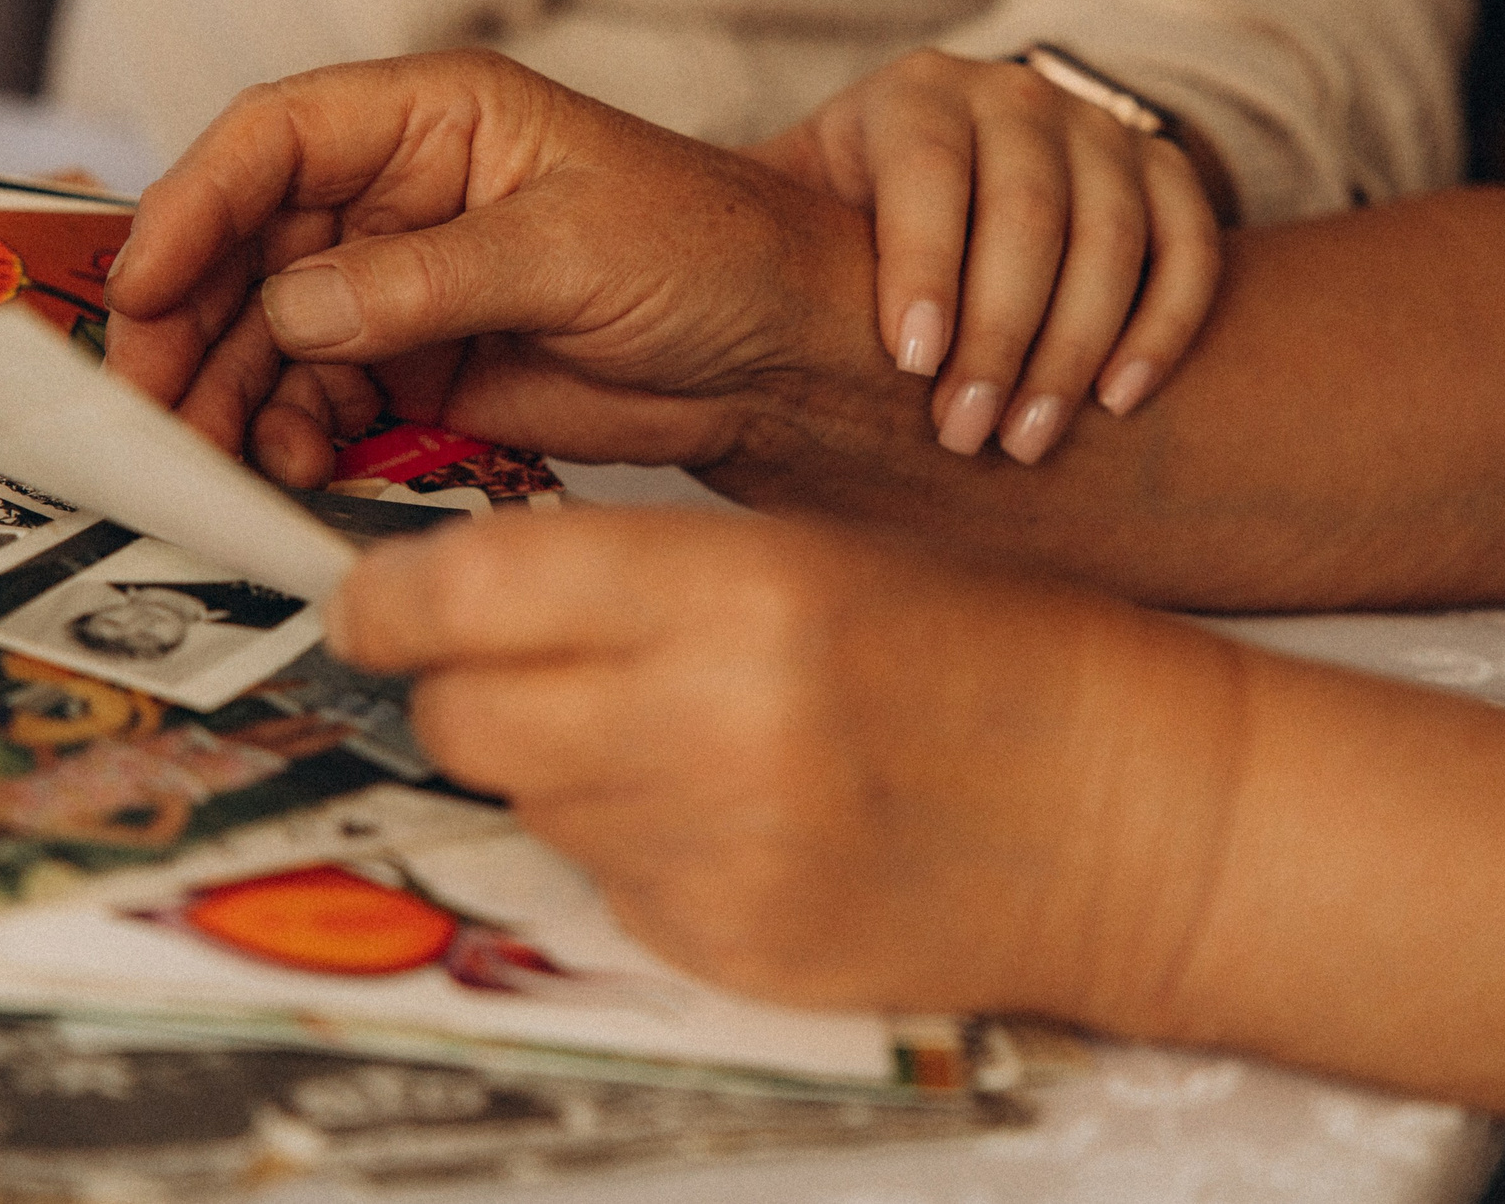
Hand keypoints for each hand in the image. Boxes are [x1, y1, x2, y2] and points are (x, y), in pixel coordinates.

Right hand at [103, 52, 883, 482]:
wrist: (784, 354)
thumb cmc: (711, 251)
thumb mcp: (569, 249)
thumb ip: (426, 279)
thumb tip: (291, 309)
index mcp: (436, 118)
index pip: (276, 139)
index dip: (194, 204)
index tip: (141, 283)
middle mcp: (401, 193)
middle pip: (249, 247)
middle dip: (191, 324)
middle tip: (149, 404)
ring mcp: (405, 286)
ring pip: (273, 336)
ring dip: (234, 395)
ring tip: (221, 459)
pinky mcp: (424, 368)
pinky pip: (325, 400)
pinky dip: (297, 437)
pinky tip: (294, 471)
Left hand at [324, 506, 1249, 1022]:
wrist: (1136, 813)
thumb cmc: (993, 654)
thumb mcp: (817, 552)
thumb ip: (635, 576)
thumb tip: (464, 601)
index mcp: (740, 593)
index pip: (468, 592)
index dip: (388, 596)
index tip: (368, 599)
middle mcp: (708, 730)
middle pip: (462, 712)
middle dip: (459, 684)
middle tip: (516, 661)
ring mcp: (714, 861)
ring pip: (524, 799)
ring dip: (554, 762)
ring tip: (675, 733)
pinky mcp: (727, 951)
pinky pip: (602, 883)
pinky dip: (630, 841)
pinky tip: (731, 811)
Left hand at [749, 50, 1220, 465]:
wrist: (944, 200)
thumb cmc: (838, 235)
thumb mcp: (779, 216)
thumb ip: (731, 248)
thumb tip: (630, 328)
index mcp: (911, 97)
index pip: (927, 167)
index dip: (922, 264)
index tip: (908, 363)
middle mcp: (1012, 95)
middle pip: (1028, 207)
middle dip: (1001, 332)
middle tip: (968, 435)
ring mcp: (1096, 130)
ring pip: (1112, 231)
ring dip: (1078, 345)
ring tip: (1030, 441)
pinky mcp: (1165, 174)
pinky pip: (1188, 243)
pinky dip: (1164, 323)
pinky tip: (1122, 400)